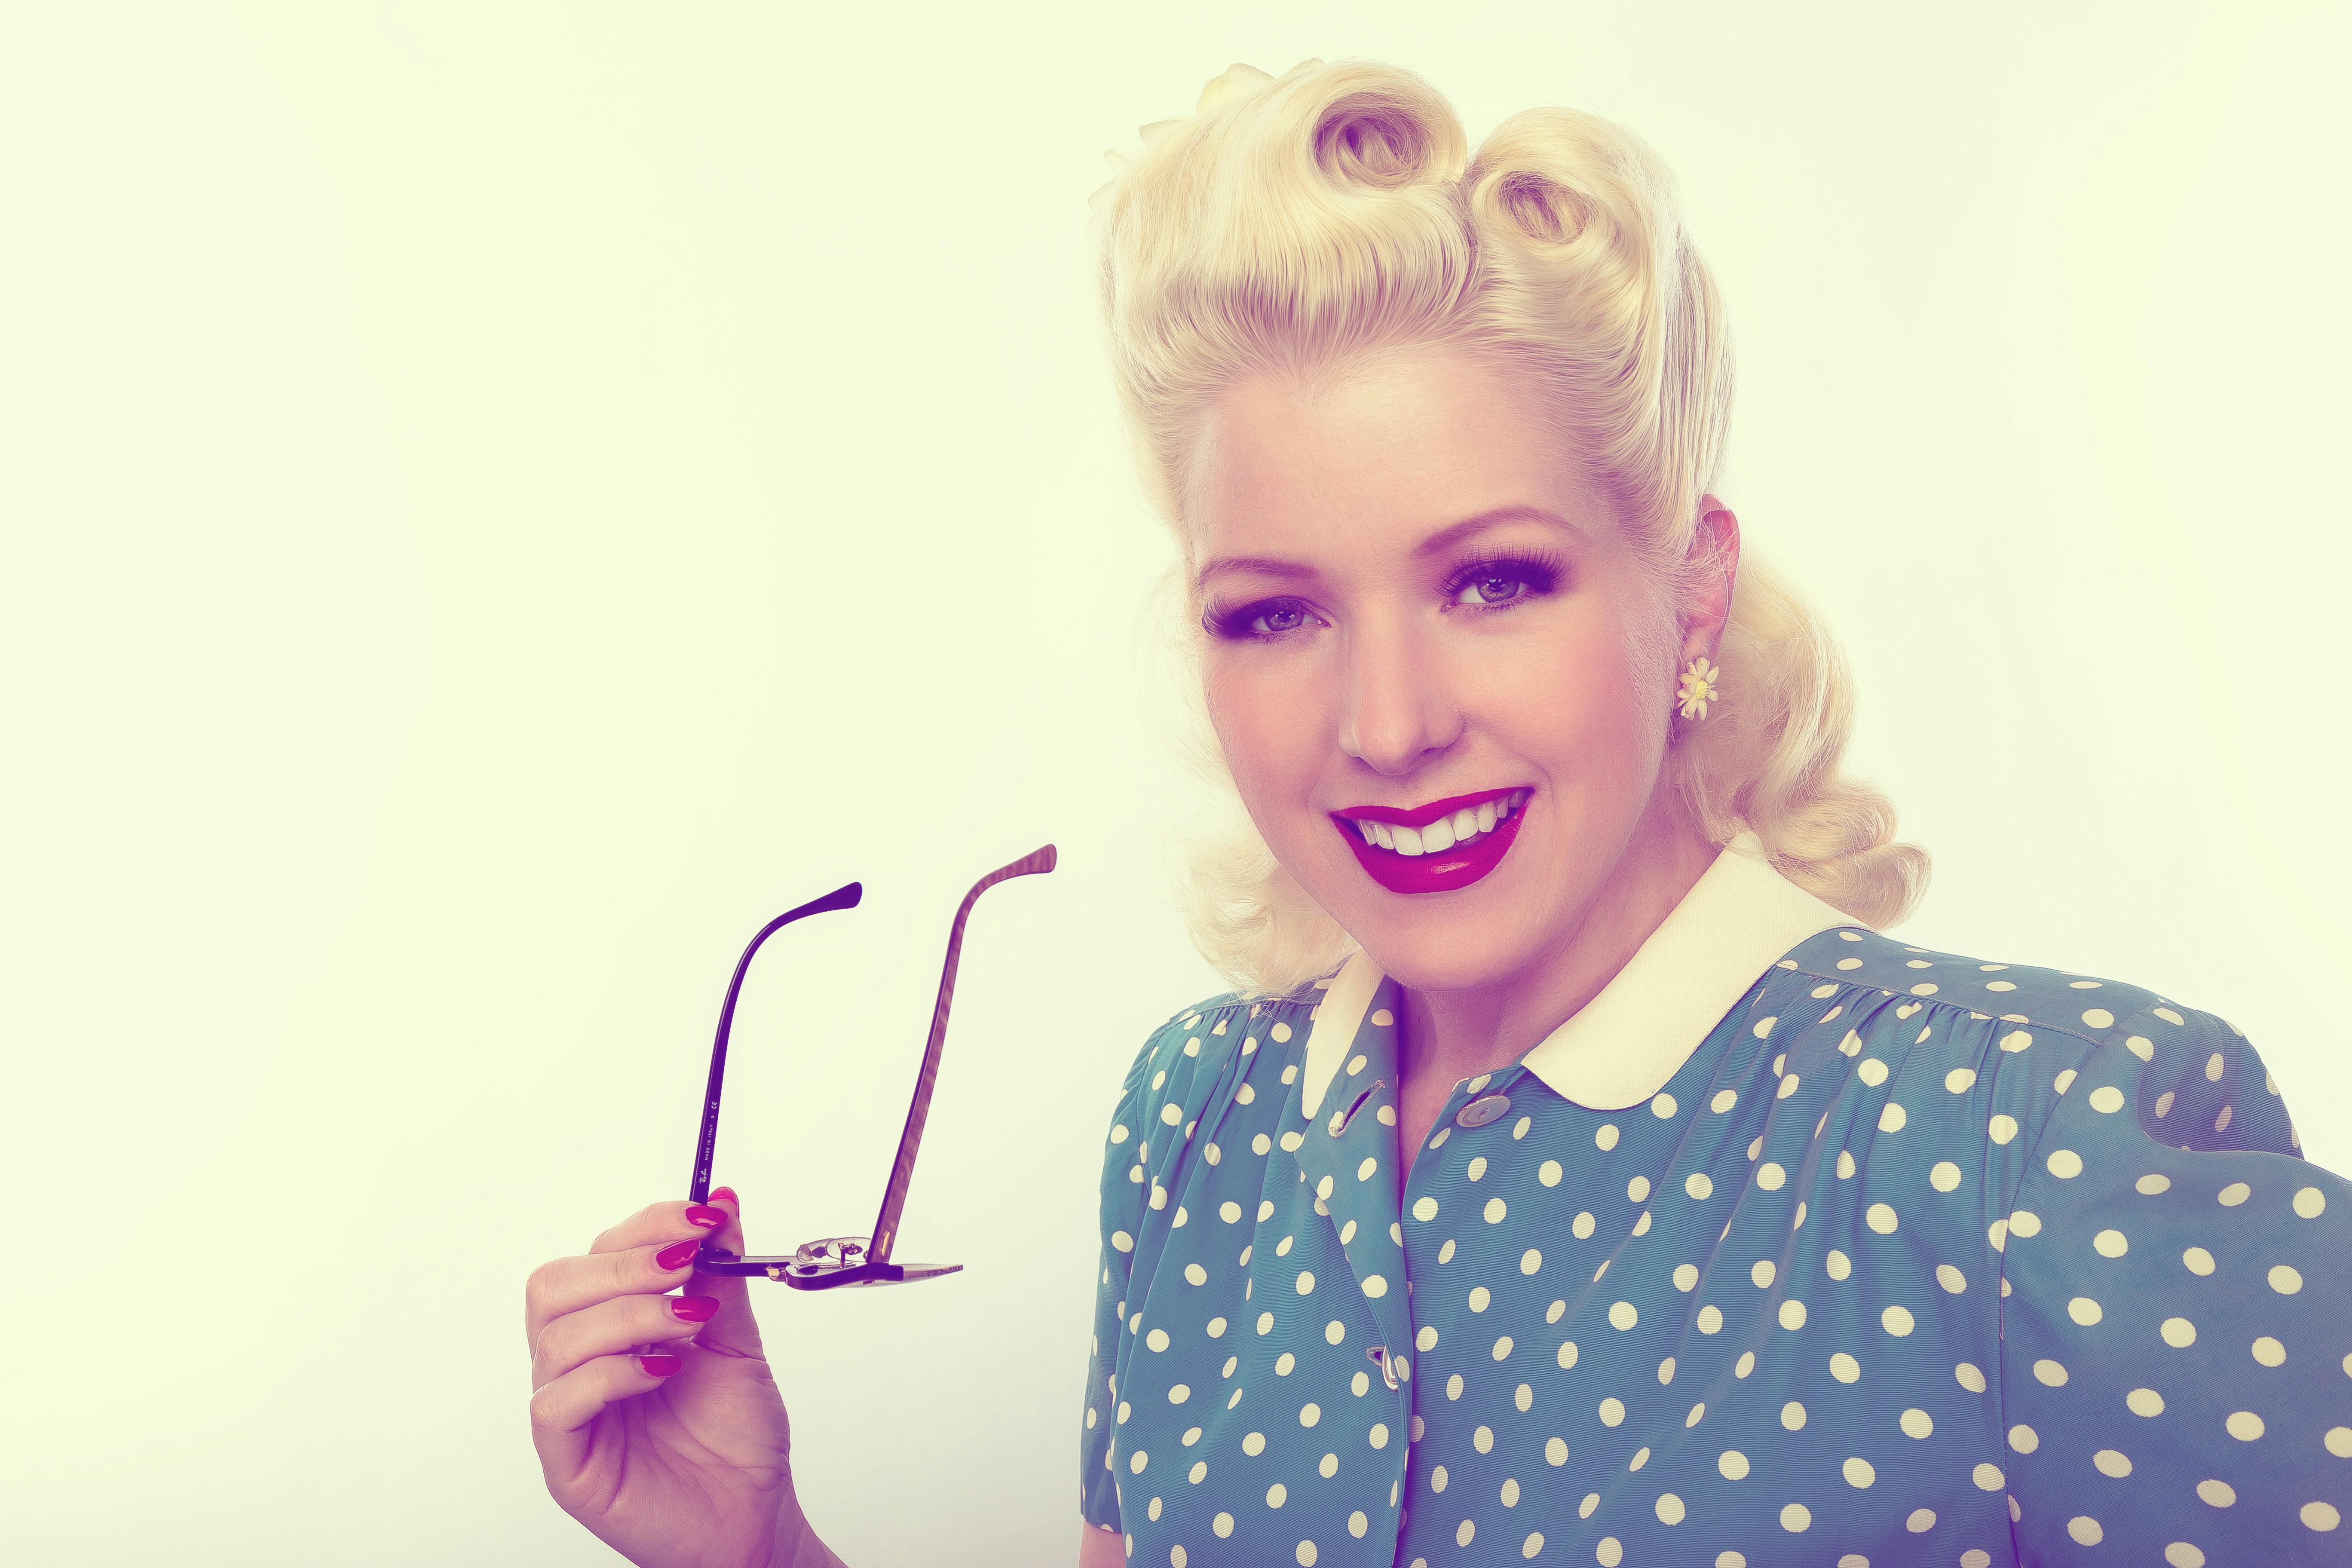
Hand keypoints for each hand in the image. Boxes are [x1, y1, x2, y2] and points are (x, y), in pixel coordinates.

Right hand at [526, 1190, 801, 1567]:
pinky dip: (611, 1374)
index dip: (643, 1228)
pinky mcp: (567, 1462)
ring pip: (555, 1337)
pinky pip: (556, 1402)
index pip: (594, 1255)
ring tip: (686, 1328)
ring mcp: (567, 1413)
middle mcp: (577, 1364)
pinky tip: (662, 1371)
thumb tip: (719, 1202)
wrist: (755, 1517)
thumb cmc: (737, 1438)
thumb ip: (720, 1274)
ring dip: (629, 1315)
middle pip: (554, 1286)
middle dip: (627, 1265)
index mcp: (609, 1328)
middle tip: (685, 1271)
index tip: (700, 1218)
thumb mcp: (736, 1340)